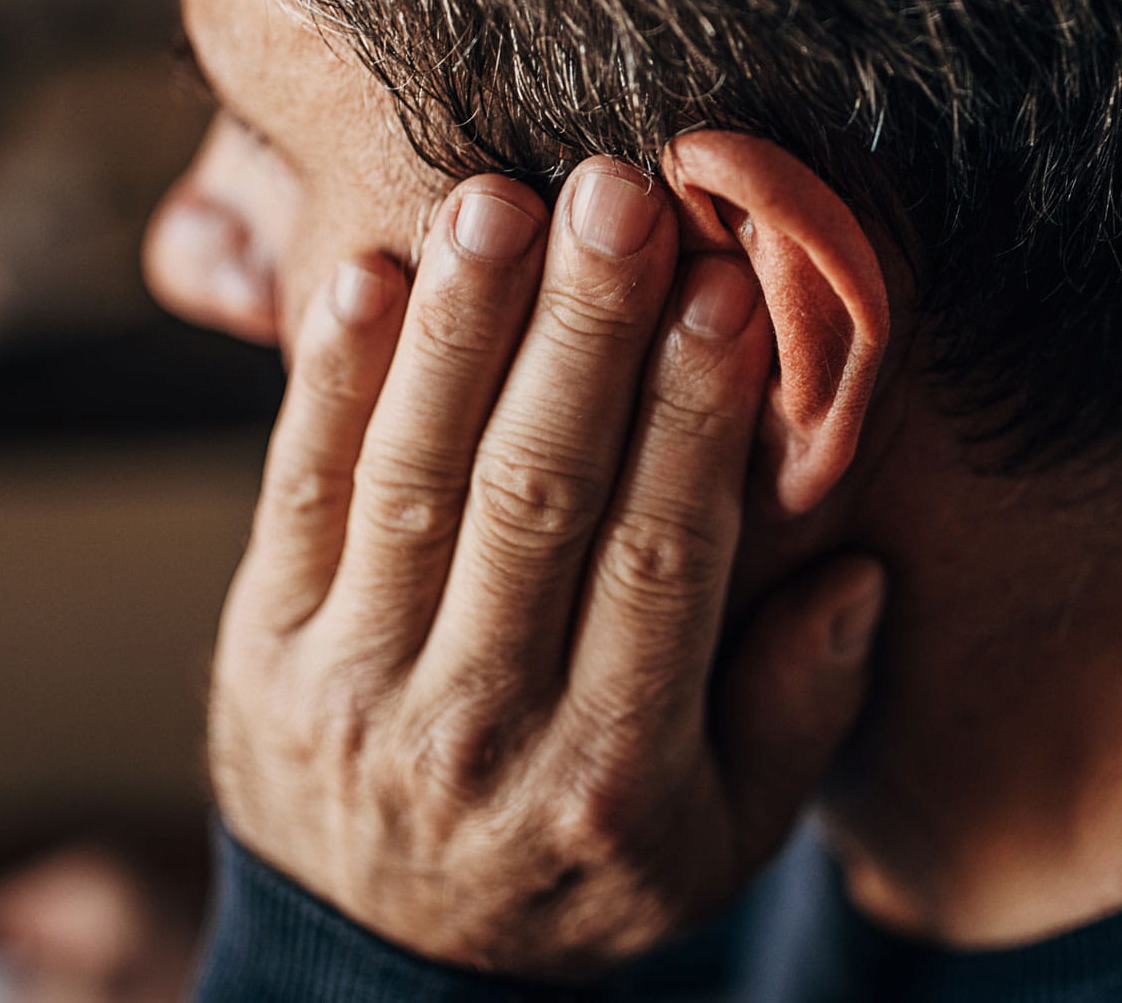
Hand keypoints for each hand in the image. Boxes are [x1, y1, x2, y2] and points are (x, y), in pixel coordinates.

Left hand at [206, 156, 886, 981]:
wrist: (380, 970)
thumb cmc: (580, 878)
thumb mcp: (720, 846)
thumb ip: (796, 718)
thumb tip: (858, 574)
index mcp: (612, 773)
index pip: (662, 561)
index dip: (694, 420)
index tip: (728, 290)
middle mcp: (478, 728)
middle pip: (535, 499)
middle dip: (580, 336)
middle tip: (617, 196)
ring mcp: (354, 685)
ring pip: (414, 479)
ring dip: (459, 330)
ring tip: (499, 200)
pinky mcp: (264, 646)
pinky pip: (296, 497)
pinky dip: (327, 384)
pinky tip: (367, 276)